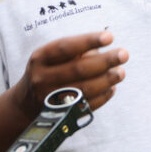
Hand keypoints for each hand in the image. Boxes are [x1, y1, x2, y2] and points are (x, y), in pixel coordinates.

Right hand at [12, 31, 127, 118]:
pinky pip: (86, 106)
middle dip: (105, 61)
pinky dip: (102, 97)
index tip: (110, 37)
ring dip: (107, 80)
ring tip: (121, 72)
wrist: (25, 104)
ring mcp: (50, 99)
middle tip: (124, 54)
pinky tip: (112, 88)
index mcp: (40, 58)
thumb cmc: (48, 71)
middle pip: (78, 69)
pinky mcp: (59, 114)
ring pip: (84, 90)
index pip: (66, 47)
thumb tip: (106, 47)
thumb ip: (77, 50)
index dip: (89, 41)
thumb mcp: (52, 56)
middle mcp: (42, 78)